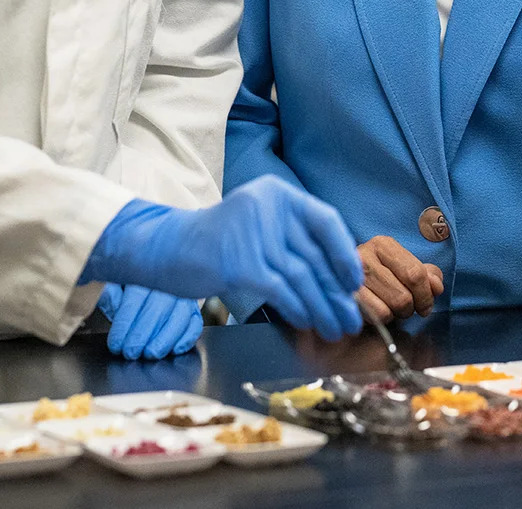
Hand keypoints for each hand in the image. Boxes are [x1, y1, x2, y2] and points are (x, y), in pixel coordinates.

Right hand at [83, 178, 364, 341]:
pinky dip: (298, 308)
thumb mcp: (260, 228)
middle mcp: (267, 205)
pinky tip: (306, 321)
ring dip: (322, 307)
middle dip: (336, 292)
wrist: (167, 248)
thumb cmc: (219, 244)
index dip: (344, 254)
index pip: (326, 220)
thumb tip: (339, 279)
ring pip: (302, 276)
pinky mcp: (239, 262)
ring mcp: (252, 232)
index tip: (354, 283)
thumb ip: (294, 241)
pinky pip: (281, 290)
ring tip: (334, 327)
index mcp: (278, 193)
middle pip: (315, 254)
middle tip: (351, 318)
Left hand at [98, 285, 202, 358]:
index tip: (116, 344)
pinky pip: (195, 323)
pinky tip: (174, 349)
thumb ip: (110, 293)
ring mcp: (184, 294)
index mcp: (145, 272)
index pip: (135, 301)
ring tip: (151, 354)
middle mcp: (168, 281)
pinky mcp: (194, 307)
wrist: (154, 276)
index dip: (125, 325)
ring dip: (165, 339)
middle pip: (158, 309)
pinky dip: (187, 337)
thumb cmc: (131, 281)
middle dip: (143, 335)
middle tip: (131, 352)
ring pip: (180, 317)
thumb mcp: (115, 282)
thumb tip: (114, 306)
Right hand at [354, 236, 443, 323]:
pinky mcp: (346, 298)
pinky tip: (376, 310)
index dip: (426, 295)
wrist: (341, 280)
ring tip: (390, 306)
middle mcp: (365, 256)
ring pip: (392, 307)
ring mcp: (352, 278)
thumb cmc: (379, 276)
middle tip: (407, 308)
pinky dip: (382, 318)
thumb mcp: (404, 268)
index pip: (416, 274)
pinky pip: (377, 315)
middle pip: (404, 295)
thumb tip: (436, 286)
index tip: (426, 305)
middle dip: (411, 307)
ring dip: (397, 314)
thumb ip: (426, 274)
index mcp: (383, 245)